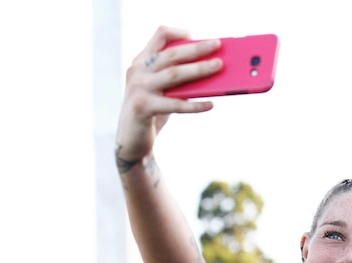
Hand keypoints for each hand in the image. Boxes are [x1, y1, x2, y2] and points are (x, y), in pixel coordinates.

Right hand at [116, 26, 221, 165]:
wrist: (132, 142)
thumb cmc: (153, 112)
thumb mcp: (162, 90)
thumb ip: (177, 78)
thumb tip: (211, 71)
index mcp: (142, 62)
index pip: (159, 36)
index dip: (178, 32)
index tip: (196, 36)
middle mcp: (138, 71)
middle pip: (171, 53)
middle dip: (196, 48)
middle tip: (218, 45)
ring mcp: (138, 89)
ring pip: (174, 74)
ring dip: (199, 69)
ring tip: (218, 67)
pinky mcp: (142, 108)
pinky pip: (175, 104)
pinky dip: (195, 105)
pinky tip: (211, 104)